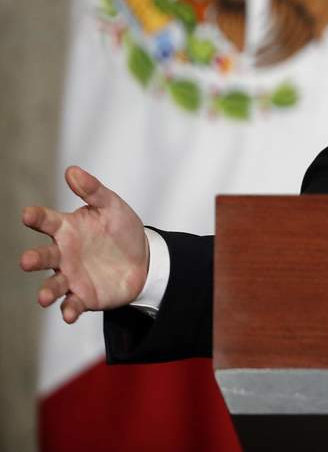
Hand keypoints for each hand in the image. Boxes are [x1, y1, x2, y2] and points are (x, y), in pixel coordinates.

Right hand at [18, 166, 148, 322]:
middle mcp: (63, 254)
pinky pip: (72, 304)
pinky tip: (69, 313)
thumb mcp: (112, 206)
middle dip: (33, 259)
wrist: (144, 259)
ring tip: (44, 297)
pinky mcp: (83, 296)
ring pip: (52, 285)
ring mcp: (71, 276)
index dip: (37, 217)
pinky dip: (69, 309)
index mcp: (67, 229)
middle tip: (26, 261)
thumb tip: (71, 170)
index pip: (47, 221)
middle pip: (43, 256)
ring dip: (47, 291)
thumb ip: (93, 190)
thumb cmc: (121, 230)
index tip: (28, 214)